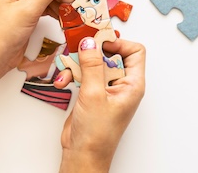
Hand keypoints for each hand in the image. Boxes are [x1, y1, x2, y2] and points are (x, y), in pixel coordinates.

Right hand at [57, 37, 145, 172]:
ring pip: (94, 63)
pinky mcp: (91, 93)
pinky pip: (83, 74)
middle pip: (110, 54)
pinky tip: (62, 82)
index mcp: (132, 84)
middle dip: (92, 52)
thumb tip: (90, 42)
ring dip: (77, 64)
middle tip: (78, 48)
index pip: (135, 51)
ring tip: (66, 72)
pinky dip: (71, 74)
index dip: (118, 43)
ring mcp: (105, 88)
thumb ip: (92, 66)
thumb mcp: (94, 94)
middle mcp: (121, 84)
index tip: (99, 41)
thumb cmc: (97, 135)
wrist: (82, 155)